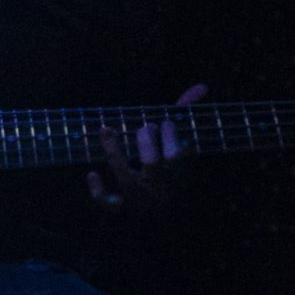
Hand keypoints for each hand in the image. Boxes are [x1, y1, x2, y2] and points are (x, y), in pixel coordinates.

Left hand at [90, 83, 206, 210]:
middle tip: (145, 128)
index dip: (171, 135)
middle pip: (153, 164)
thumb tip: (201, 86)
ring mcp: (140, 199)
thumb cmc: (169, 165)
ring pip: (127, 179)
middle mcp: (161, 188)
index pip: (180, 155)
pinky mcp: (121, 208)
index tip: (165, 121)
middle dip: (145, 138)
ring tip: (107, 129)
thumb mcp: (178, 141)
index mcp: (179, 174)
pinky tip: (92, 173)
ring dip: (115, 153)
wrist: (157, 207)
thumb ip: (186, 113)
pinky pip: (109, 204)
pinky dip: (99, 192)